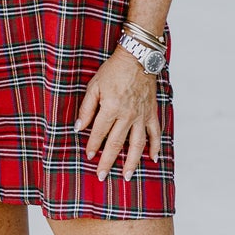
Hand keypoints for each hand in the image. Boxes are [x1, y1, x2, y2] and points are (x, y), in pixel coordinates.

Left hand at [75, 46, 161, 181]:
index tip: (88, 156)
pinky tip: (153, 159)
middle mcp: (127, 115)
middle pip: (116, 144)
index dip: (92, 146)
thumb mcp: (94, 86)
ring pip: (137, 144)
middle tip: (102, 176)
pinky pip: (155, 133)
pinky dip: (155, 147)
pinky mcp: (152, 113)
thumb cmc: (113, 71)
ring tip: (127, 176)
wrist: (138, 58)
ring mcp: (141, 115)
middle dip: (108, 161)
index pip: (99, 133)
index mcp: (111, 107)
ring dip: (132, 162)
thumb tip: (79, 128)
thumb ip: (86, 108)